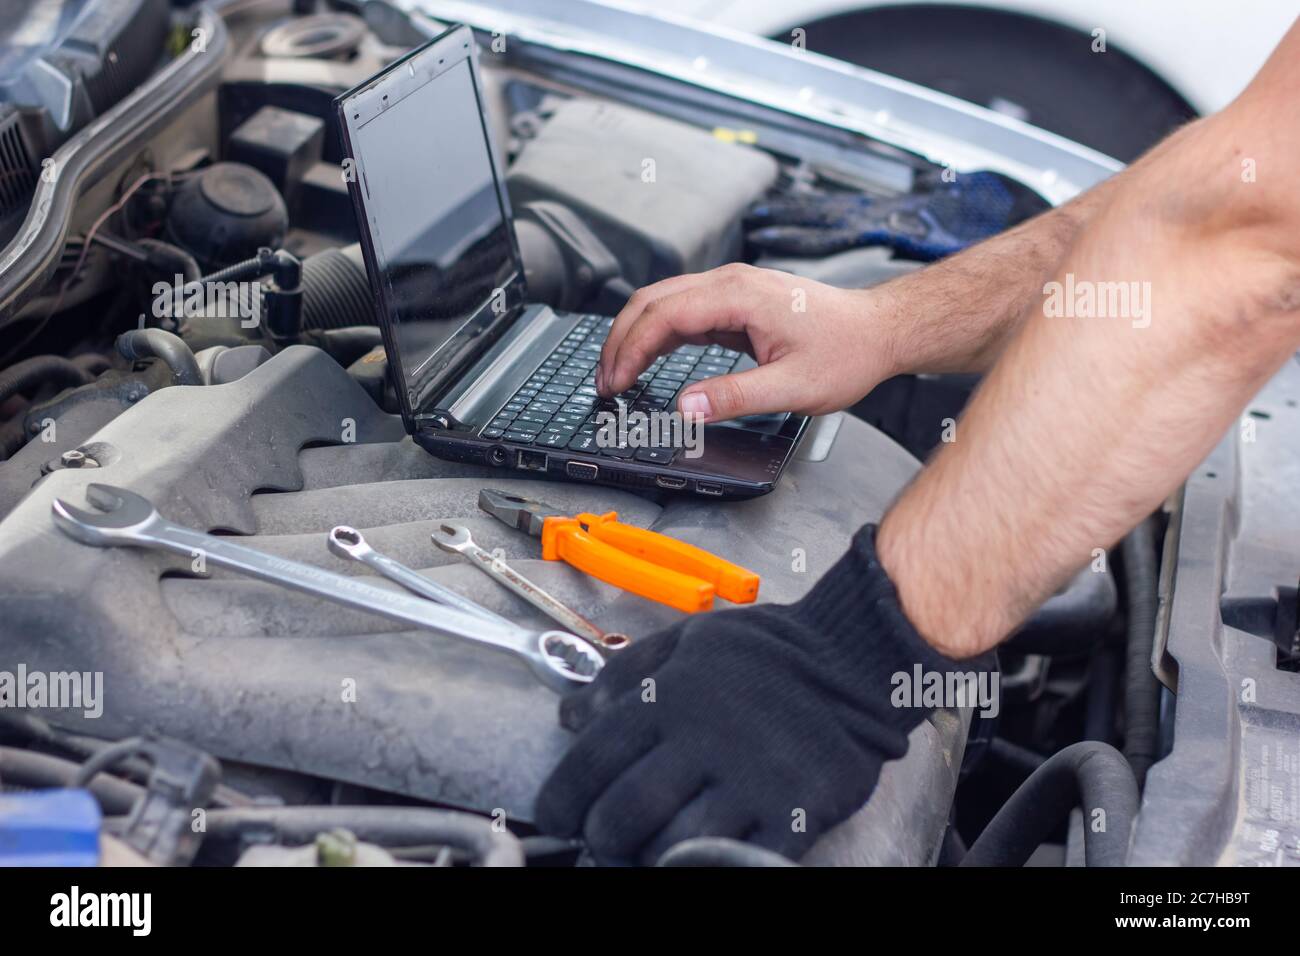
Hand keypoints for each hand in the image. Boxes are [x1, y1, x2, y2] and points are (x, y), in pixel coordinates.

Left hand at [534, 526, 984, 863]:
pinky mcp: (797, 812)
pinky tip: (705, 850)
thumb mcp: (691, 640)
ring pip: (673, 847)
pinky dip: (711, 863)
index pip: (592, 760)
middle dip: (604, 837)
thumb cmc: (767, 653)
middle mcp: (706, 738)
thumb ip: (626, 674)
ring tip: (654, 844)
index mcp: (672, 695)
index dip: (563, 799)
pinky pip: (738, 860)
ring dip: (653, 855)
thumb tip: (570, 715)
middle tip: (607, 839)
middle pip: (624, 815)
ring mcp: (754, 780)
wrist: (857, 657)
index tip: (559, 817)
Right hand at [596, 264, 899, 421]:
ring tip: (617, 374)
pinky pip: (684, 312)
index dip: (630, 349)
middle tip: (604, 381)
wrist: (879, 330)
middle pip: (652, 300)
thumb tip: (685, 408)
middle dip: (620, 340)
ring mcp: (732, 290)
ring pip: (664, 302)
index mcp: (739, 295)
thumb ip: (734, 397)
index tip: (615, 382)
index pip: (663, 315)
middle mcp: (730, 283)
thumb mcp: (792, 387)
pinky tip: (648, 360)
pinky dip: (658, 335)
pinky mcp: (736, 302)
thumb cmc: (847, 352)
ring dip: (635, 335)